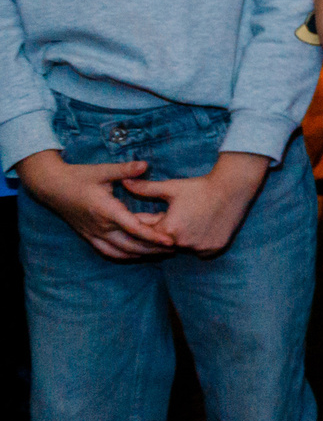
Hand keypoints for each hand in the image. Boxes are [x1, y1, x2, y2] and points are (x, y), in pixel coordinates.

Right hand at [14, 152, 172, 259]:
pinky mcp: (88, 236)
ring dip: (140, 254)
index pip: (134, 228)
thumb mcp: (102, 170)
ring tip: (159, 253)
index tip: (170, 241)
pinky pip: (108, 252)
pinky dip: (124, 255)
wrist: (51, 187)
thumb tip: (145, 165)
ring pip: (119, 252)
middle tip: (173, 248)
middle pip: (130, 246)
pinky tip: (137, 253)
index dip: (153, 236)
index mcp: (106, 211)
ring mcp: (93, 234)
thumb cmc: (78, 177)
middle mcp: (100, 226)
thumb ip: (125, 170)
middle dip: (152, 249)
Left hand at [123, 152, 268, 253]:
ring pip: (183, 247)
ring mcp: (199, 248)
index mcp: (168, 229)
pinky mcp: (214, 249)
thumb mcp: (171, 187)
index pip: (149, 231)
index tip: (155, 213)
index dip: (150, 221)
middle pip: (165, 242)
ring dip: (182, 238)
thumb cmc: (200, 187)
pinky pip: (200, 250)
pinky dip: (198, 243)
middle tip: (175, 218)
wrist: (233, 188)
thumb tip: (124, 183)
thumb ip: (145, 189)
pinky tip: (202, 228)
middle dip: (165, 232)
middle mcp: (182, 243)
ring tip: (189, 221)